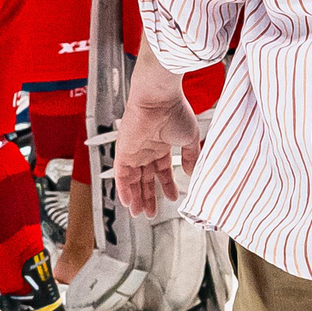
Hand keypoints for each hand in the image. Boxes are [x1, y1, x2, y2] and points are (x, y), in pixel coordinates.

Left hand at [113, 51, 203, 216]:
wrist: (159, 98)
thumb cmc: (176, 110)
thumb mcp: (190, 138)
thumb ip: (190, 156)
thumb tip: (190, 172)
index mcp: (162, 145)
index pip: (162, 171)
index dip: (167, 186)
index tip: (172, 198)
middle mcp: (147, 149)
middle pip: (146, 179)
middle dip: (149, 197)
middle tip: (151, 213)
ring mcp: (134, 151)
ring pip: (133, 180)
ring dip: (137, 197)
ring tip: (140, 213)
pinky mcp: (123, 152)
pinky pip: (121, 175)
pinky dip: (124, 189)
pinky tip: (129, 202)